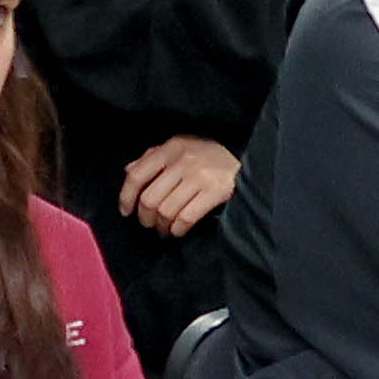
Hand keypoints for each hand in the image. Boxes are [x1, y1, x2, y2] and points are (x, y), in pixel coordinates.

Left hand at [117, 135, 242, 236]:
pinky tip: (178, 231)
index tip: (125, 211)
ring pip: (166, 210)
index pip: (136, 175)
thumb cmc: (210, 156)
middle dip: (145, 217)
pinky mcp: (216, 191)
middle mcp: (183, 160)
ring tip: (164, 230)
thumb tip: (128, 170)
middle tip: (148, 224)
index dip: (126, 197)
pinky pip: (186, 217)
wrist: (252, 158)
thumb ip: (153, 157)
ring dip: (161, 226)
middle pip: (150, 198)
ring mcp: (200, 176)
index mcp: (170, 148)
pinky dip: (177, 229)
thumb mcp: (181, 148)